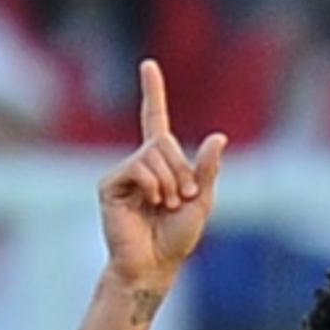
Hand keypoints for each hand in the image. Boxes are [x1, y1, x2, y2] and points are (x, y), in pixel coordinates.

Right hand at [98, 60, 226, 289]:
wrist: (156, 263)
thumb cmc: (177, 237)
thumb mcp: (202, 201)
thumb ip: (207, 170)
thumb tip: (219, 137)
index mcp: (162, 164)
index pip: (155, 120)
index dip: (152, 93)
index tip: (148, 65)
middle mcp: (140, 163)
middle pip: (166, 141)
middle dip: (183, 169)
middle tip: (183, 197)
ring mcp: (123, 172)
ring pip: (154, 154)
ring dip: (171, 181)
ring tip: (166, 205)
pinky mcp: (109, 184)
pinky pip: (139, 167)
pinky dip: (154, 184)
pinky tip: (153, 202)